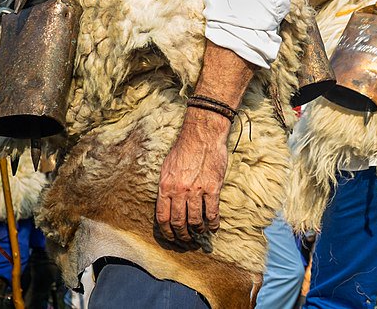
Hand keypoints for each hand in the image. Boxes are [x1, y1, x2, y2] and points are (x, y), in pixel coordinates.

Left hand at [155, 110, 229, 242]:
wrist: (202, 134)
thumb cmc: (184, 148)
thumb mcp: (167, 167)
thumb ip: (166, 186)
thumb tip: (166, 204)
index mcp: (165, 186)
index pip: (162, 218)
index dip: (167, 232)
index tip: (172, 238)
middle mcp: (179, 191)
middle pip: (178, 223)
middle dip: (182, 236)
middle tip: (187, 241)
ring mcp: (196, 190)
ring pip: (196, 221)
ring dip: (198, 231)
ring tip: (201, 233)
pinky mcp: (212, 187)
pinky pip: (212, 212)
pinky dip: (213, 223)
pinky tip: (214, 227)